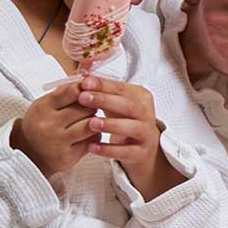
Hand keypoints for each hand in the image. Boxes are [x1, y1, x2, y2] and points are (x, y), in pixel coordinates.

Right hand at [11, 86, 94, 181]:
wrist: (29, 154)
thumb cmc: (41, 123)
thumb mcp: (46, 103)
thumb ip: (65, 89)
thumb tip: (86, 72)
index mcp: (43, 107)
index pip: (72, 91)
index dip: (85, 89)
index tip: (87, 92)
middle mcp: (49, 125)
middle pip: (85, 108)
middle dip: (92, 106)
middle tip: (90, 108)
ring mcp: (58, 142)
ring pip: (91, 124)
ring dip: (95, 121)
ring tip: (90, 119)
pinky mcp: (68, 157)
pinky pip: (92, 141)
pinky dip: (95, 135)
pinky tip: (88, 134)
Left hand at [75, 76, 180, 198]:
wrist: (143, 148)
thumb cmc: (124, 121)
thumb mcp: (116, 103)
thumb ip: (101, 90)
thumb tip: (81, 74)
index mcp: (141, 97)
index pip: (123, 88)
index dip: (104, 85)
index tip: (85, 82)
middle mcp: (147, 114)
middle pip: (128, 105)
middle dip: (105, 100)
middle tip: (83, 98)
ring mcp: (146, 134)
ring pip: (132, 128)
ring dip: (111, 124)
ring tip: (90, 123)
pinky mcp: (141, 153)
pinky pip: (126, 151)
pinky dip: (109, 150)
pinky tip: (92, 146)